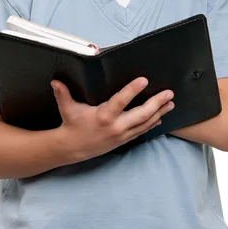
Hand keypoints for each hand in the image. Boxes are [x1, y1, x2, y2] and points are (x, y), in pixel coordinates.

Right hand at [50, 77, 173, 161]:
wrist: (73, 148)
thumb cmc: (71, 124)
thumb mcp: (67, 109)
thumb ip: (63, 94)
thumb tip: (56, 81)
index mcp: (103, 116)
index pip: (121, 101)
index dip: (132, 90)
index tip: (144, 80)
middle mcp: (116, 126)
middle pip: (141, 114)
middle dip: (156, 103)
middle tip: (169, 93)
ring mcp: (122, 134)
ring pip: (145, 123)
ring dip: (160, 112)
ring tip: (171, 103)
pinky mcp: (124, 140)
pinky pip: (142, 131)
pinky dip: (153, 123)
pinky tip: (161, 116)